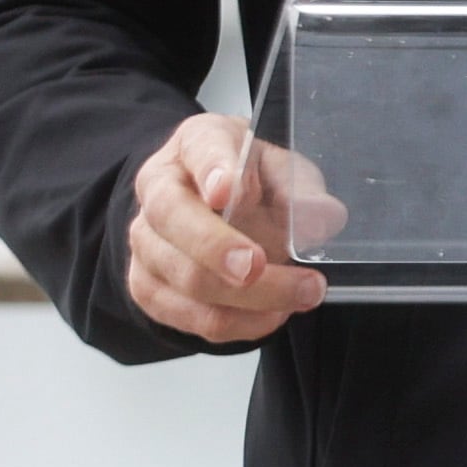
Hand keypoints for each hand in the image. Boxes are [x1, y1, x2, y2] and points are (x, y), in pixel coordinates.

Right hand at [124, 114, 328, 342]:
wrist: (218, 207)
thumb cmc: (255, 181)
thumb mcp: (286, 170)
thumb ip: (303, 190)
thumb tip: (320, 218)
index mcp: (196, 143)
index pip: (200, 149)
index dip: (213, 170)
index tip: (227, 191)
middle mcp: (158, 189)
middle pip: (173, 219)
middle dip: (217, 248)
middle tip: (258, 266)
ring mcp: (146, 242)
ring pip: (183, 276)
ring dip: (247, 296)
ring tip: (303, 294)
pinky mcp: (149, 287)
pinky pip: (188, 316)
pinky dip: (236, 322)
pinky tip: (274, 314)